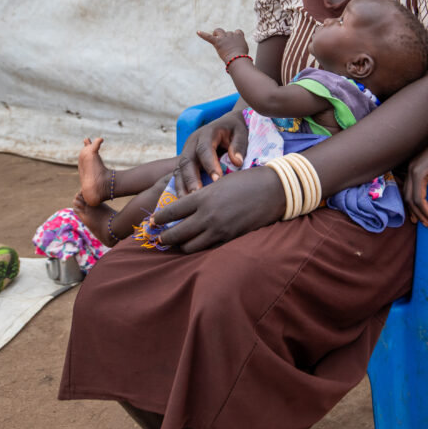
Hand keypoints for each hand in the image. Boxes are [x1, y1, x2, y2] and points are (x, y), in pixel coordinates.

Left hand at [153, 165, 284, 252]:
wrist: (275, 190)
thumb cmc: (247, 180)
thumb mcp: (219, 183)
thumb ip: (201, 196)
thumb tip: (184, 208)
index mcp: (203, 198)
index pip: (171, 212)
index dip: (158, 219)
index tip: (152, 221)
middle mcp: (207, 216)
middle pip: (176, 234)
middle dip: (164, 237)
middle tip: (158, 237)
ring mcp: (219, 230)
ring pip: (189, 246)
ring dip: (180, 244)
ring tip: (177, 241)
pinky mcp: (230, 239)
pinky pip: (206, 248)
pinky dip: (198, 247)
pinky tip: (196, 243)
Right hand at [173, 110, 248, 194]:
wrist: (227, 125)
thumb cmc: (236, 130)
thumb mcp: (241, 132)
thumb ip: (239, 145)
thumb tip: (237, 162)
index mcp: (207, 133)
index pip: (204, 148)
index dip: (209, 164)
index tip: (217, 179)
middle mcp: (193, 143)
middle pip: (187, 161)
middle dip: (191, 179)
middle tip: (197, 195)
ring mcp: (187, 152)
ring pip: (180, 170)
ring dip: (183, 186)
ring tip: (188, 202)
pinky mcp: (185, 163)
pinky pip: (178, 176)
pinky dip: (180, 189)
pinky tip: (184, 202)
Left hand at [197, 27, 248, 63]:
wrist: (237, 59)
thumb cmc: (242, 57)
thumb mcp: (244, 51)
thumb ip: (240, 47)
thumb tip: (240, 53)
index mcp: (239, 36)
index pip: (238, 31)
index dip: (235, 35)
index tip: (234, 41)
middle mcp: (232, 35)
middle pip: (228, 32)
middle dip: (226, 37)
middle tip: (225, 46)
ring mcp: (224, 38)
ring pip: (219, 30)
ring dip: (217, 34)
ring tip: (216, 40)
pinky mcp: (217, 42)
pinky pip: (208, 37)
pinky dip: (203, 35)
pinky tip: (197, 32)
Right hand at [403, 132, 427, 226]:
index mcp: (418, 173)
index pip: (418, 199)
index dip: (426, 212)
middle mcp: (411, 171)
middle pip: (409, 198)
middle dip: (418, 213)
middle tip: (427, 225)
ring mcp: (411, 168)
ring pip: (407, 193)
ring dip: (414, 207)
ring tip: (420, 219)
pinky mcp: (415, 167)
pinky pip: (410, 187)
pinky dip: (414, 198)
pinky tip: (420, 204)